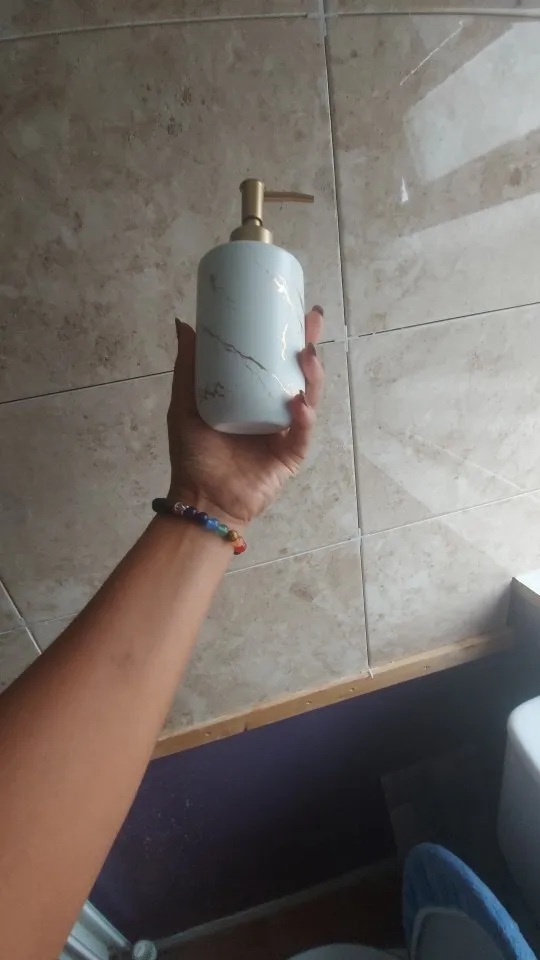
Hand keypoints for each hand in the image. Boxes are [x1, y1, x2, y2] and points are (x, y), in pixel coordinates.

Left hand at [167, 308, 323, 528]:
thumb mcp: (186, 404)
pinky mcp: (291, 456)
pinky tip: (298, 404)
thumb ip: (188, 367)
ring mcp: (286, 433)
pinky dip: (303, 418)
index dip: (289, 335)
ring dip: (311, 377)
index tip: (295, 307)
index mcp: (254, 397)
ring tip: (306, 355)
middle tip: (312, 320)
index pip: (276, 361)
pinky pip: (302, 433)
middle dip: (310, 346)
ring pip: (309, 398)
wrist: (200, 498)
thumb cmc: (194, 454)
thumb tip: (184, 322)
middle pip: (300, 374)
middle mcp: (274, 411)